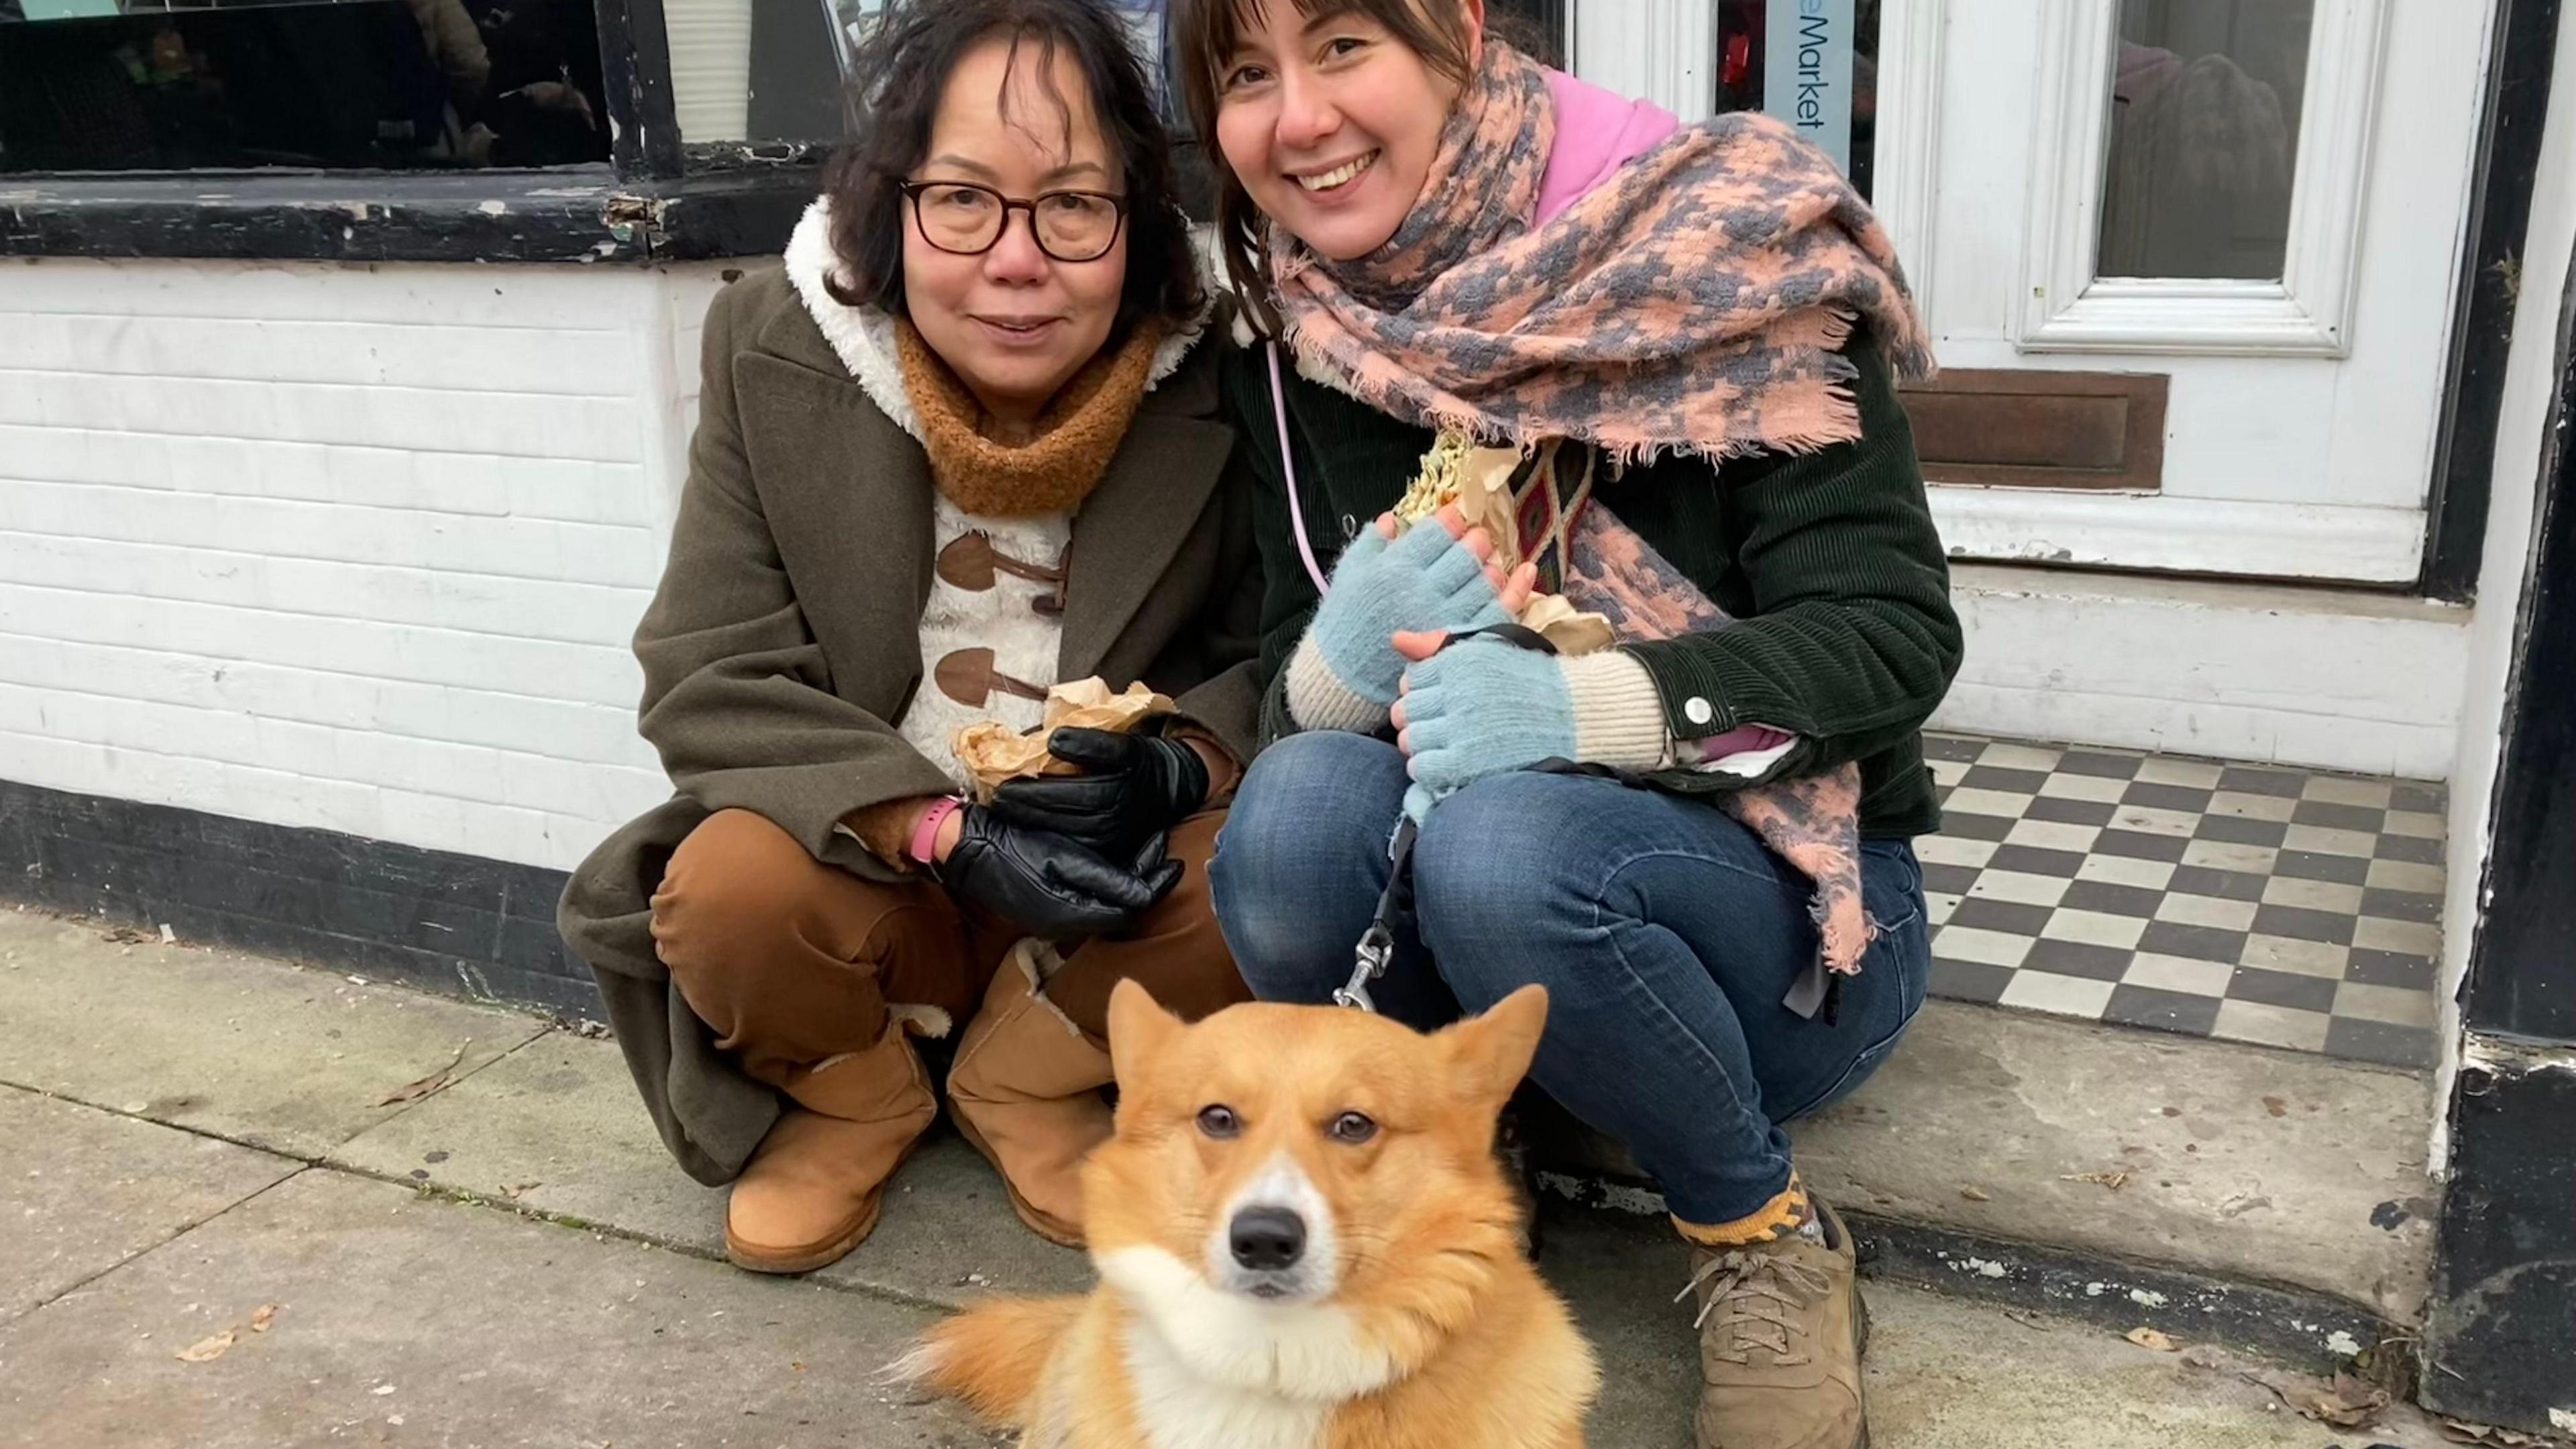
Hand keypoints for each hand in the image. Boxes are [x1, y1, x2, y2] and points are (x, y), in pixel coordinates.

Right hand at [934, 804, 1181, 938]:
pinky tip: (1112, 863)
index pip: (1131, 908)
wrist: (969, 847)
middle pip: (1122, 910)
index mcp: (1074, 913)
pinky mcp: (1046, 908)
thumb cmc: (1015, 846)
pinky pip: (1088, 901)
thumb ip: (1106, 878)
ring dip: (1128, 882)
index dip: (1156, 883)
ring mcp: (1054, 918)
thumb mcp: (1063, 857)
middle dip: (1146, 881)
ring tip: (1144, 853)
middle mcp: (1067, 923)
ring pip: (1107, 906)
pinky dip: (1107, 885)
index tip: (1173, 859)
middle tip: (1162, 849)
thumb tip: (1147, 892)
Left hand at [989, 727, 1211, 852]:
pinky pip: (1077, 847)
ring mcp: (1115, 835)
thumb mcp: (1122, 742)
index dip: (1037, 789)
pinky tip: (1028, 828)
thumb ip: (1090, 741)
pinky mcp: (1112, 849)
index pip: (1070, 790)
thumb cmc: (1138, 760)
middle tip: (997, 799)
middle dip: (1028, 807)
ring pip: (1068, 833)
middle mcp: (1117, 814)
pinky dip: (1050, 838)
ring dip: (1034, 823)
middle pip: (1065, 813)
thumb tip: (1052, 740)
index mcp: (1120, 783)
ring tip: (1006, 812)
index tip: (1006, 782)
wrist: (1170, 786)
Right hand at [1305, 503, 1538, 709]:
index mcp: (1396, 569)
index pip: (1435, 533)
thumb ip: (1371, 544)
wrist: (1345, 679)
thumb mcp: (1349, 577)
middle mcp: (1423, 590)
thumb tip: (1392, 519)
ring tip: (1488, 561)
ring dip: (1491, 565)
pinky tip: (1524, 573)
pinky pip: (1495, 613)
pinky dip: (1514, 592)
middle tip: (1476, 539)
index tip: (1456, 517)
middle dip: (1475, 541)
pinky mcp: (1459, 642)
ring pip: (1483, 581)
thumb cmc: (1345, 625)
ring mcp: (1444, 617)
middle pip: (1464, 555)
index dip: (1450, 520)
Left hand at [1392, 634, 1577, 820]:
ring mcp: (1461, 728)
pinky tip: (1444, 765)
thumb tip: (1396, 639)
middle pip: (1405, 711)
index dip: (1420, 691)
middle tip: (1437, 726)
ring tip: (1442, 746)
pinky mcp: (1468, 762)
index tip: (1438, 700)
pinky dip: (1427, 768)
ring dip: (1421, 745)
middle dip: (1416, 719)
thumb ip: (1440, 644)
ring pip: (1410, 741)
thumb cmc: (1532, 680)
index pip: (1410, 679)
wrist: (1577, 715)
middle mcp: (1456, 692)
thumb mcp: (1490, 648)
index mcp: (1459, 661)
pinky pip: (1423, 767)